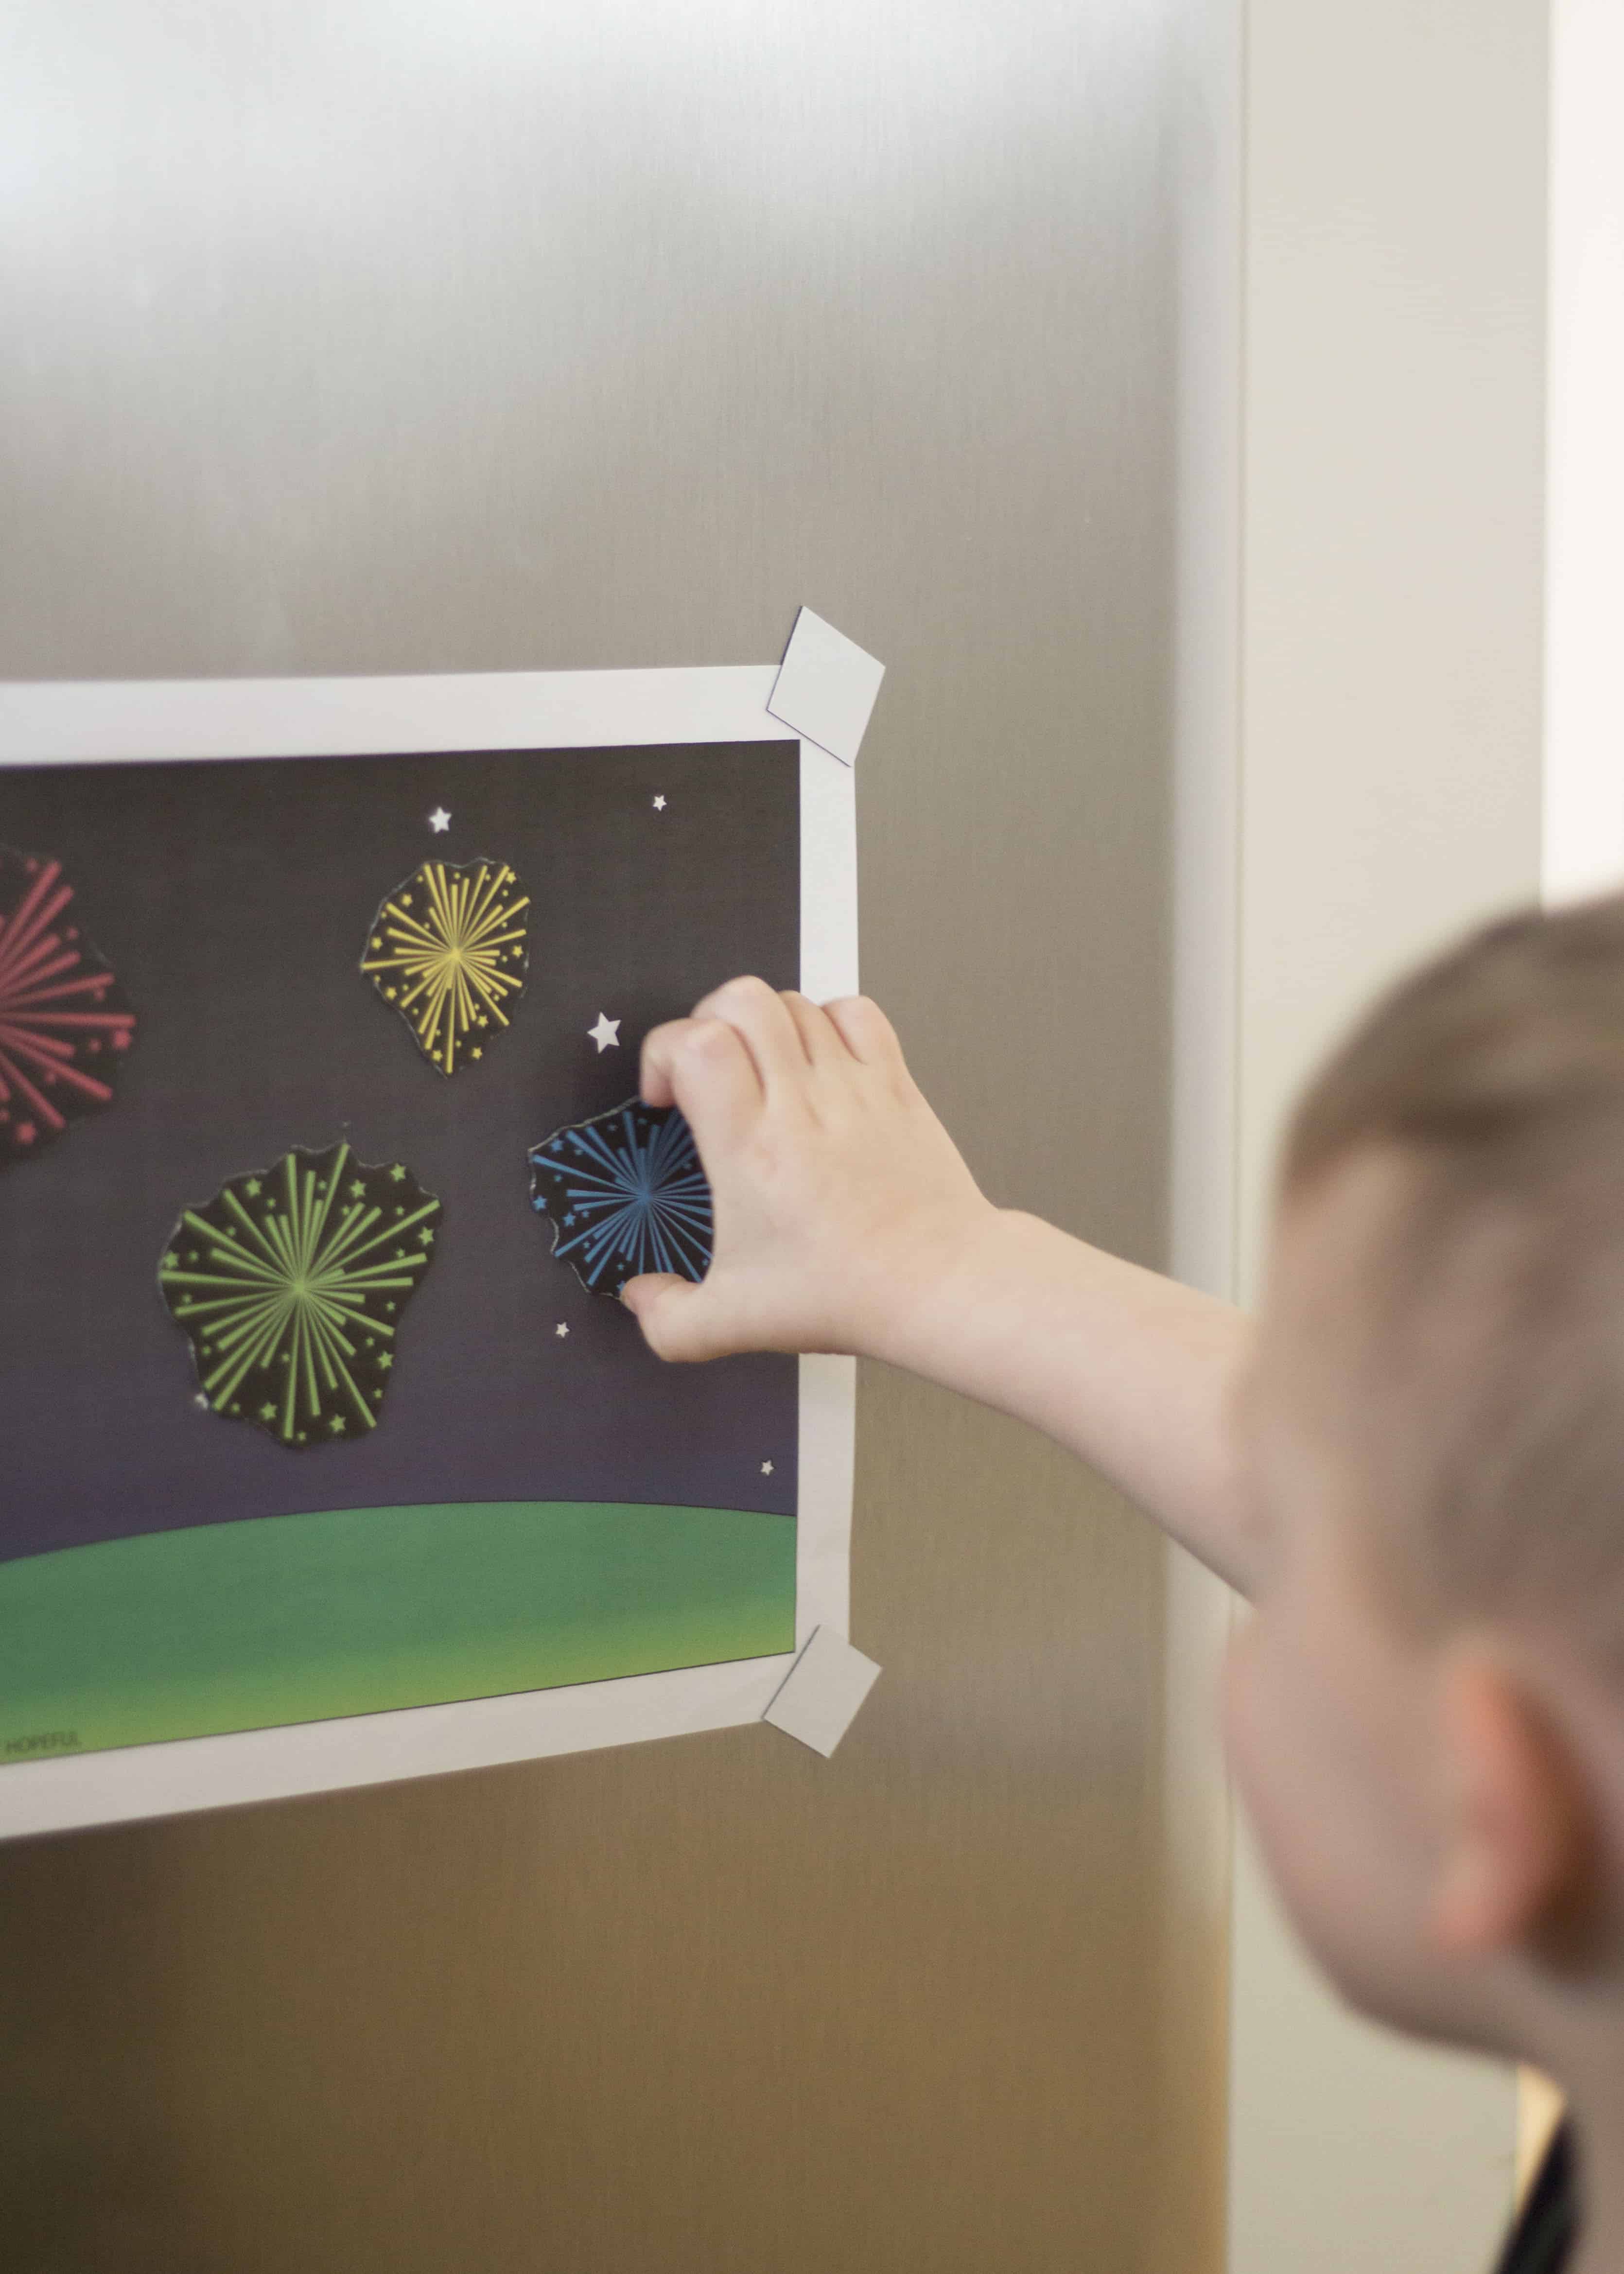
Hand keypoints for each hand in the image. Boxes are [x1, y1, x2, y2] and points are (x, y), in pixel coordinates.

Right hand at [621, 976, 996, 1362]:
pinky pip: (856, 1011)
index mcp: (751, 1147)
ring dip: (764, 1024)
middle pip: (743, 999)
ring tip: (761, 1071)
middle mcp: (801, 1102)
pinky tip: (818, 1061)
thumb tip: (640, 1297)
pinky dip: (828, 1019)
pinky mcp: (895, 1083)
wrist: (941, 1283)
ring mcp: (853, 1085)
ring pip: (795, 1001)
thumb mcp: (734, 1323)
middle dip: (707, 1020)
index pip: (697, 1043)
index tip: (666, 1097)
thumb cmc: (847, 1295)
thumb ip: (669, 1319)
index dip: (663, 1052)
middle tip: (706, 1070)